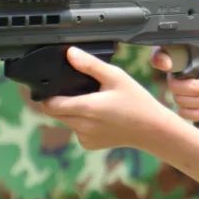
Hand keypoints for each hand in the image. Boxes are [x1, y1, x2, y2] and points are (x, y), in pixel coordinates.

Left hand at [38, 46, 175, 149]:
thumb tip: (70, 53)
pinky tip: (100, 117)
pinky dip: (81, 123)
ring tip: (93, 102)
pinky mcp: (89, 145)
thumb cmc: (137, 102)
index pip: (49, 105)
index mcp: (86, 108)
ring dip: (71, 112)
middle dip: (60, 101)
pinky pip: (76, 131)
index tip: (52, 85)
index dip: (46, 95)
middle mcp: (82, 126)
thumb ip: (90, 65)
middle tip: (79, 91)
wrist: (152, 130)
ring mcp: (85, 138)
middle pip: (55, 113)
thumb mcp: (116, 76)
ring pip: (66, 121)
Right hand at [151, 41, 198, 121]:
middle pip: (172, 84)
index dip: (160, 58)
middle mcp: (182, 73)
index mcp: (188, 54)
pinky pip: (183, 114)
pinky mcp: (189, 108)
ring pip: (178, 100)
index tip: (169, 65)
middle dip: (195, 87)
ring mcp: (184, 92)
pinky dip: (198, 114)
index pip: (162, 53)